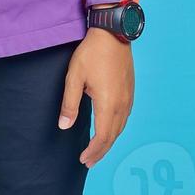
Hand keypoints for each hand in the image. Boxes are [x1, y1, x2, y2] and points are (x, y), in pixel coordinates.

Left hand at [58, 27, 134, 167]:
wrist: (113, 33)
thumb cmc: (92, 53)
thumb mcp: (74, 77)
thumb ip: (69, 103)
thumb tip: (64, 126)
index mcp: (108, 104)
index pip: (102, 138)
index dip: (93, 152)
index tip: (83, 160)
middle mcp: (122, 104)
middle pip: (113, 136)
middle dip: (101, 151)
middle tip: (88, 162)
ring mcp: (129, 97)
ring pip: (120, 128)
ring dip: (109, 141)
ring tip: (98, 150)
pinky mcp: (130, 90)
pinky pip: (125, 117)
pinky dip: (116, 129)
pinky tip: (109, 129)